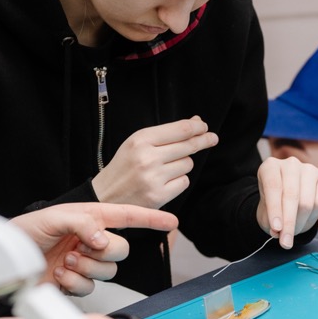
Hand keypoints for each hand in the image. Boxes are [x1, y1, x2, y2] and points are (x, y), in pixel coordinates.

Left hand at [11, 203, 177, 296]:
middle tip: (81, 248)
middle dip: (104, 252)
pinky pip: (90, 288)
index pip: (128, 216)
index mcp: (91, 219)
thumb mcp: (53, 217)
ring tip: (66, 262)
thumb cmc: (23, 232)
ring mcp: (85, 263)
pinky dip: (75, 283)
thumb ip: (83, 223)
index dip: (151, 219)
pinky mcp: (76, 284)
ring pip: (109, 272)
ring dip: (87, 268)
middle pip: (122, 250)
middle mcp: (91, 241)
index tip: (171, 221)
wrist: (5, 261)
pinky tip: (60, 275)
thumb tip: (103, 238)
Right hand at [90, 116, 217, 208]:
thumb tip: (195, 122)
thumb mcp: (138, 143)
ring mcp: (154, 178)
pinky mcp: (159, 196)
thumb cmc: (124, 167)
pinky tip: (164, 182)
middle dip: (203, 140)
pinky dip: (179, 181)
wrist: (105, 196)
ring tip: (165, 168)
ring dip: (183, 165)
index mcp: (140, 140)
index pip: (180, 130)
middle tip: (212, 138)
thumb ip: (166, 133)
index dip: (197, 126)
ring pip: (188, 164)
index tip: (204, 126)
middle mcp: (147, 158)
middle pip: (188, 145)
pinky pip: (184, 182)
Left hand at [255, 156, 317, 248]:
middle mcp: (290, 164)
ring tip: (293, 232)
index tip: (276, 229)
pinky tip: (305, 221)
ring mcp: (309, 168)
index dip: (275, 210)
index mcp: (270, 166)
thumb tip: (278, 231)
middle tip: (285, 242)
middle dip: (289, 222)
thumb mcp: (266, 212)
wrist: (287, 199)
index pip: (273, 187)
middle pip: (291, 195)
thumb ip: (270, 221)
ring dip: (300, 223)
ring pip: (307, 201)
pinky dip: (313, 217)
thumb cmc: (274, 205)